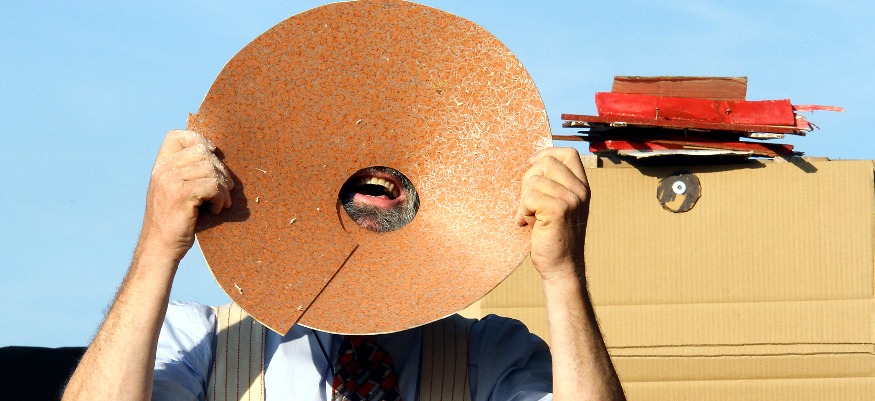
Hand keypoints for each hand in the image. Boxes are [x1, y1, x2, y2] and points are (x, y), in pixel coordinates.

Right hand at [139, 130, 233, 262]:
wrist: (160, 248)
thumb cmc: (174, 222)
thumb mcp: (175, 191)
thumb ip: (187, 173)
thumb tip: (215, 155)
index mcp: (160, 166)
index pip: (176, 136)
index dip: (198, 139)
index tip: (213, 155)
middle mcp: (162, 170)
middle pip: (202, 151)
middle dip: (220, 170)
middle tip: (225, 190)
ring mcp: (170, 181)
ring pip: (210, 169)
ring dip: (223, 187)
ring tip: (221, 202)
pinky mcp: (181, 194)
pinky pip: (212, 186)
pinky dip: (220, 198)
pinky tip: (215, 210)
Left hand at [515, 147, 589, 279]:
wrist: (561, 267)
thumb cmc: (554, 237)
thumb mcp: (559, 205)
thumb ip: (553, 185)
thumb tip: (533, 162)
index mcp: (582, 187)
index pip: (568, 154)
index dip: (547, 153)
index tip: (532, 165)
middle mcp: (580, 191)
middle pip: (546, 163)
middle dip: (528, 180)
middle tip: (527, 202)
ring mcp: (571, 200)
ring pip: (534, 180)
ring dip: (524, 200)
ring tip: (530, 217)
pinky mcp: (558, 210)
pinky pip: (529, 197)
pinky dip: (522, 211)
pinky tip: (527, 224)